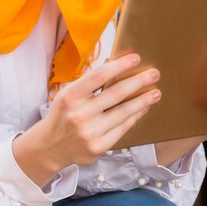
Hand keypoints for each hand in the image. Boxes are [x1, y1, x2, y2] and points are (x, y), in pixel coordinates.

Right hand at [13, 53, 160, 186]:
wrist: (51, 147)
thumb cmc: (63, 114)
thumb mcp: (68, 94)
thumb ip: (89, 82)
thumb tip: (113, 63)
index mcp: (70, 96)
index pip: (98, 76)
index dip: (119, 66)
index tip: (136, 58)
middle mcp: (79, 114)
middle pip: (115, 94)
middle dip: (138, 82)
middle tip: (154, 74)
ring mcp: (90, 132)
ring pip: (123, 112)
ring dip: (143, 101)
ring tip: (156, 92)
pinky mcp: (99, 147)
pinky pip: (122, 128)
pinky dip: (135, 117)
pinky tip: (143, 109)